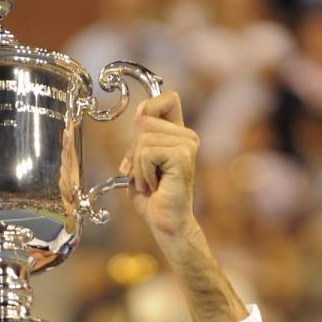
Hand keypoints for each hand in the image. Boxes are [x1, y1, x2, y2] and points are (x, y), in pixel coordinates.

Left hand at [119, 91, 199, 242]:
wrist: (165, 223)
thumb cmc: (152, 198)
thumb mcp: (138, 163)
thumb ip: (138, 139)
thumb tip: (140, 114)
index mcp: (178, 133)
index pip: (168, 98)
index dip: (148, 109)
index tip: (139, 135)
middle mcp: (187, 135)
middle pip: (144, 120)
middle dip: (133, 150)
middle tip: (143, 174)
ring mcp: (187, 144)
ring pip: (143, 138)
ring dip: (138, 166)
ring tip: (150, 183)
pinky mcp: (183, 155)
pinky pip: (147, 153)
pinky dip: (143, 172)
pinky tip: (154, 186)